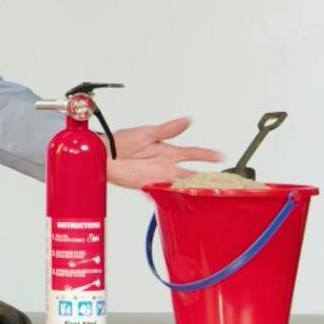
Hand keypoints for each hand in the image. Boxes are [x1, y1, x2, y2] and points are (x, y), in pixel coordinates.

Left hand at [106, 117, 222, 188]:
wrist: (102, 155)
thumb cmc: (121, 141)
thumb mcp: (146, 133)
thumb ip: (167, 130)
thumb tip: (186, 120)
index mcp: (167, 151)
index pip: (192, 153)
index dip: (207, 155)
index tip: (221, 156)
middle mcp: (165, 165)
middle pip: (190, 174)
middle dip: (205, 178)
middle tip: (220, 184)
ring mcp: (157, 177)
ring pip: (180, 185)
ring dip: (191, 190)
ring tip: (204, 195)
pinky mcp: (147, 186)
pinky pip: (162, 194)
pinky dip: (170, 199)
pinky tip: (179, 203)